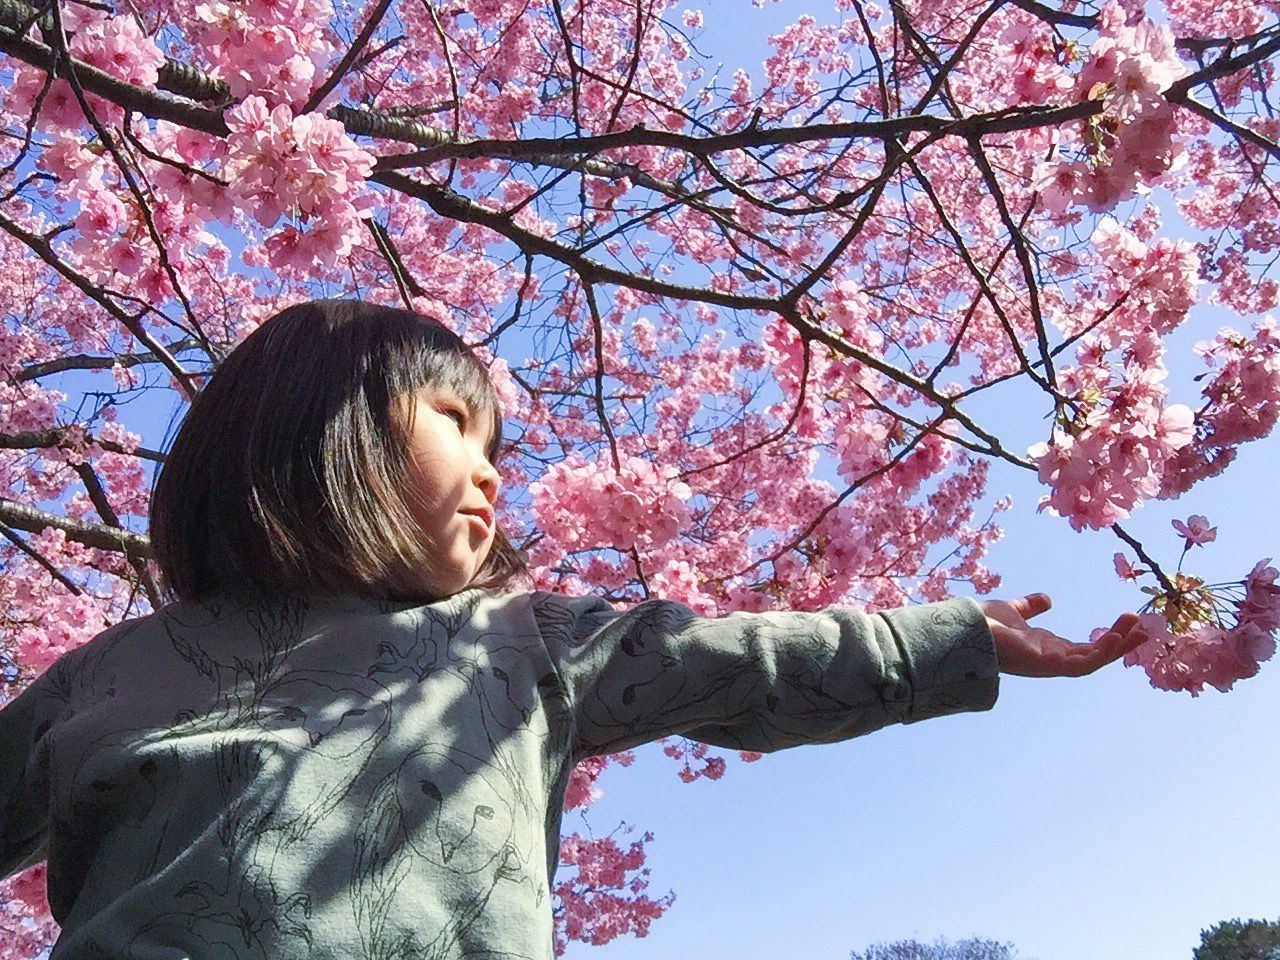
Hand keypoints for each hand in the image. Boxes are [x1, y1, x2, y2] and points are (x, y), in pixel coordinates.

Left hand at [979, 593, 1147, 677]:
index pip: (1085, 646)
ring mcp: (1049, 664)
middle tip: (1144, 626)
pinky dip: (1100, 653)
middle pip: (1094, 654)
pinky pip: (1080, 664)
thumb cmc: (981, 623)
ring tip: (1139, 629)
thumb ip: (1030, 607)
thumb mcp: (1013, 610)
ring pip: (1093, 660)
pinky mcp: (1045, 665)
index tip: (1129, 621)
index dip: (1108, 637)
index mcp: (1046, 648)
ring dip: (1117, 647)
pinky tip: (1116, 638)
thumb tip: (1047, 599)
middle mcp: (1050, 659)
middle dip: (1120, 642)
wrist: (961, 628)